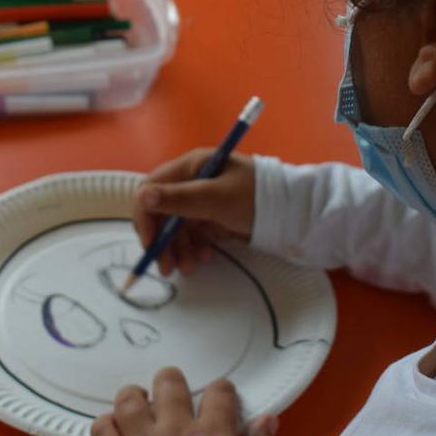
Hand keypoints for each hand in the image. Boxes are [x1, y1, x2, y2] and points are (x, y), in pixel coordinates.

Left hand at [91, 367, 276, 435]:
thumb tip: (268, 419)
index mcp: (212, 435)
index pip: (219, 394)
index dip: (222, 390)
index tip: (222, 395)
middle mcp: (174, 432)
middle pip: (169, 385)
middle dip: (171, 382)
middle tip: (171, 391)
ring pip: (130, 401)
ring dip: (134, 397)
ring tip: (138, 402)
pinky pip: (103, 431)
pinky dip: (106, 426)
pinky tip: (114, 429)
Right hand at [133, 149, 255, 275]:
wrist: (293, 211)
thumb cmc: (254, 197)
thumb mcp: (216, 198)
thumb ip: (179, 198)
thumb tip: (142, 196)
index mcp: (190, 167)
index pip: (151, 190)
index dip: (146, 217)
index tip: (151, 244)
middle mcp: (191, 181)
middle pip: (161, 211)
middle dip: (162, 239)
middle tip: (166, 267)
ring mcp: (201, 200)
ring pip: (176, 227)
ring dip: (178, 248)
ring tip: (190, 268)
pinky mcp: (212, 216)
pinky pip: (193, 234)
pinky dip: (194, 247)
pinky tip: (204, 258)